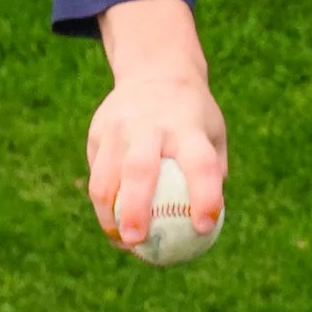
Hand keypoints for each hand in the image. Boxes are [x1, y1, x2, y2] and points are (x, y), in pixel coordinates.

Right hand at [87, 0, 226, 252]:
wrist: (154, 70)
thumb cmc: (192, 115)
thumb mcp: (213, 133)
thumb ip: (214, 172)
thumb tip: (212, 225)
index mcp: (189, 127)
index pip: (201, 163)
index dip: (204, 196)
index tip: (203, 228)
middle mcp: (152, 125)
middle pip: (140, 170)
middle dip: (135, 209)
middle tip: (137, 241)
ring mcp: (120, 127)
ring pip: (106, 176)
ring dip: (108, 213)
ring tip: (120, 241)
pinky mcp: (98, 131)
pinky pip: (97, 173)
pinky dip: (102, 202)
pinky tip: (111, 222)